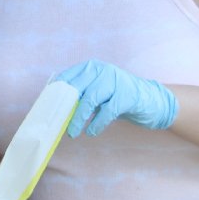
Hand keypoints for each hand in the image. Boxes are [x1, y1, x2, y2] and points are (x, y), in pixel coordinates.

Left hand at [56, 59, 177, 137]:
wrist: (151, 100)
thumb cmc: (117, 98)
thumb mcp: (97, 92)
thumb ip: (80, 96)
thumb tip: (57, 110)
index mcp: (91, 67)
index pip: (67, 76)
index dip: (56, 92)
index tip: (47, 107)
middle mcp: (102, 70)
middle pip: (77, 88)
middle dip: (65, 108)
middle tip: (58, 124)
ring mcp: (115, 80)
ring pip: (90, 99)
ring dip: (79, 118)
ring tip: (73, 132)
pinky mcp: (127, 95)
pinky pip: (107, 111)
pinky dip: (97, 124)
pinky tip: (91, 132)